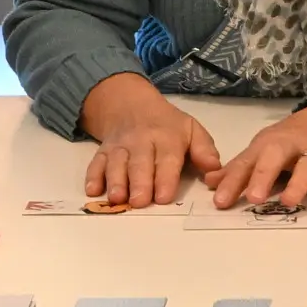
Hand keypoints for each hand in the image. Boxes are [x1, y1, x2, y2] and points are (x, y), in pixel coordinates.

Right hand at [79, 75, 224, 207]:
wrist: (132, 105)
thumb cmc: (168, 125)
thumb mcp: (191, 130)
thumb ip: (204, 150)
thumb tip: (214, 170)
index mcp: (167, 138)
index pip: (167, 159)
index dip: (165, 178)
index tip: (164, 197)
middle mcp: (141, 142)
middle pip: (139, 163)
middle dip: (139, 182)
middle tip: (140, 201)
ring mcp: (119, 147)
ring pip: (116, 163)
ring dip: (115, 181)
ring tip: (117, 198)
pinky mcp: (102, 151)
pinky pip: (96, 163)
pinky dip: (92, 176)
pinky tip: (92, 191)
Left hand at [212, 102, 306, 211]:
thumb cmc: (293, 139)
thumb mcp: (265, 147)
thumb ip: (240, 167)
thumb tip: (210, 183)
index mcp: (268, 144)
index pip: (247, 163)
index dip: (233, 182)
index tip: (220, 202)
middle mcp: (290, 146)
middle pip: (275, 157)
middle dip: (263, 175)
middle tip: (253, 198)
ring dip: (298, 183)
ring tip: (289, 202)